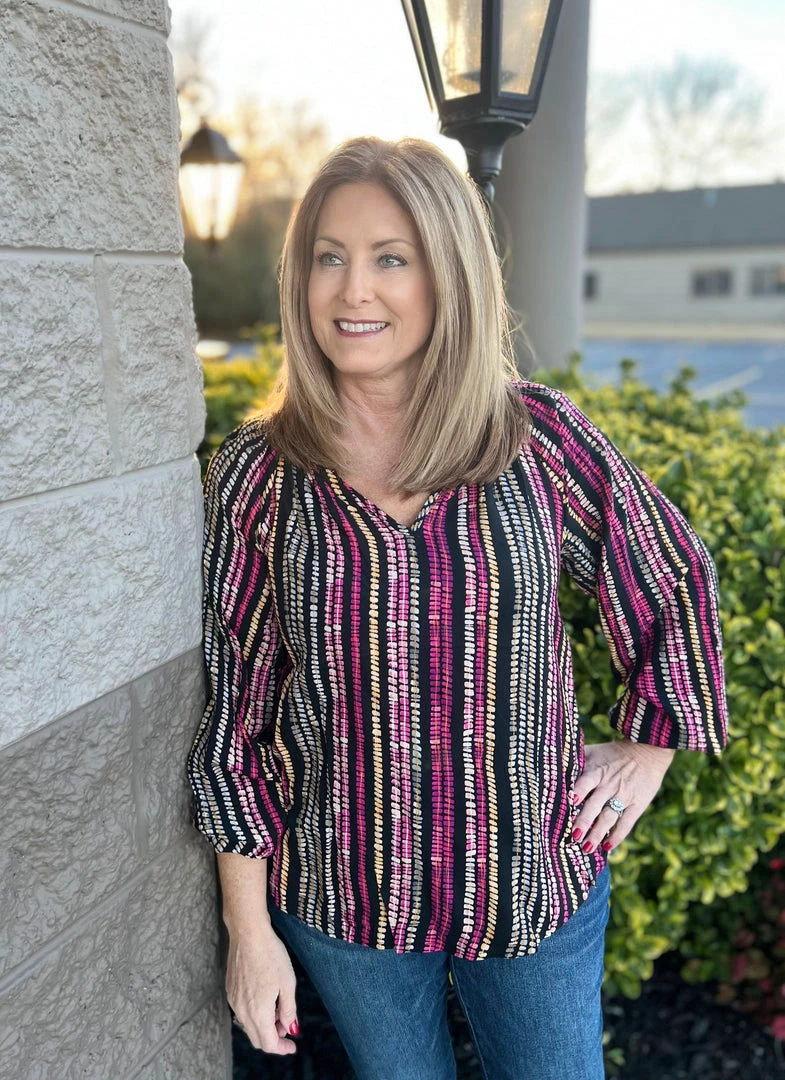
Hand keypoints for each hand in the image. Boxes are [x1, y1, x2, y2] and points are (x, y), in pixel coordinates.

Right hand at [226, 925, 298, 1054]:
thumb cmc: (271, 955)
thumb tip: (290, 1028)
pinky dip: (254, 1014)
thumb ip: (289, 1010)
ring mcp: (233, 1001)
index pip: (268, 1044)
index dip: (282, 1048)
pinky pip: (242, 1012)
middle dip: (274, 1037)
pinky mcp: (230, 991)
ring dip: (264, 1025)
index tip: (292, 1046)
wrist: (248, 934)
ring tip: (278, 1006)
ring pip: (248, 1026)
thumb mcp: (288, 983)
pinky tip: (265, 997)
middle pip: (257, 1038)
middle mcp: (242, 1011)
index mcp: (258, 1012)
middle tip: (287, 1025)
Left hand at [571, 738, 674, 853]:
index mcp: (597, 770)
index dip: (578, 792)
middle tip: (573, 837)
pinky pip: (627, 822)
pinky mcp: (638, 803)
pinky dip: (618, 835)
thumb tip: (551, 767)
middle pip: (595, 805)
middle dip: (584, 821)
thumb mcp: (594, 752)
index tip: (569, 803)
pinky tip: (608, 847)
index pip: (585, 782)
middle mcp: (610, 784)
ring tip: (586, 848)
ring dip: (597, 833)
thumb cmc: (613, 753)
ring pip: (609, 817)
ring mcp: (624, 795)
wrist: (647, 749)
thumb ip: (576, 760)